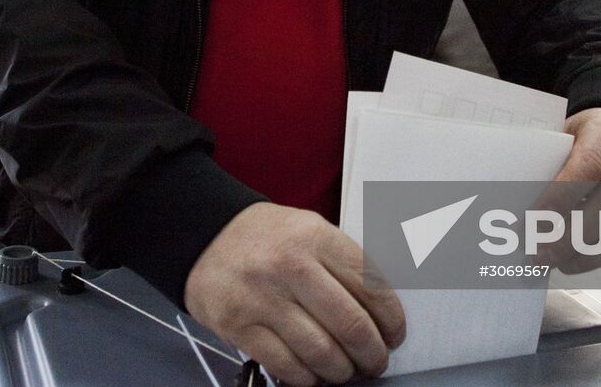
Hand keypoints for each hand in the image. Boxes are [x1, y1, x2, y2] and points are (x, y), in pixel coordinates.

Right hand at [184, 203, 405, 385]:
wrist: (206, 235)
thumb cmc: (267, 238)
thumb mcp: (311, 230)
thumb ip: (345, 264)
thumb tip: (384, 311)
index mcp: (316, 236)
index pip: (372, 285)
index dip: (392, 319)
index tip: (394, 335)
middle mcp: (290, 265)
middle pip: (351, 325)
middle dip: (372, 353)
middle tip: (375, 361)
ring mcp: (262, 297)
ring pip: (321, 352)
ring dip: (342, 371)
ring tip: (345, 370)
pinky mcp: (239, 325)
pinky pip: (287, 366)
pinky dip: (308, 378)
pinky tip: (314, 373)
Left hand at [538, 108, 600, 272]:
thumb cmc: (588, 140)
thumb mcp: (565, 137)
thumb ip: (549, 166)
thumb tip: (527, 213)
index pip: (588, 165)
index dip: (560, 196)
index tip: (535, 221)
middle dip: (571, 239)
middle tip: (542, 255)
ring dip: (592, 257)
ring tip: (563, 261)